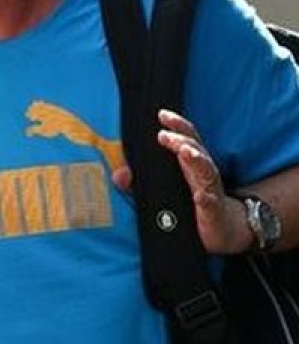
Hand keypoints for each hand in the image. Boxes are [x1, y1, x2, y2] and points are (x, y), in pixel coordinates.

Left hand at [117, 109, 252, 254]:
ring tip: (186, 152)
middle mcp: (202, 173)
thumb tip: (118, 175)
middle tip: (164, 135)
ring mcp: (210, 191)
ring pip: (207, 171)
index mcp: (190, 165)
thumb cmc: (193, 204)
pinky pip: (212, 203)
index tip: (162, 114)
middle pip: (196, 149)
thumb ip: (139, 182)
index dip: (177, 125)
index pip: (186, 138)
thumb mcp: (165, 190)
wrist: (224, 229)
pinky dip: (206, 199)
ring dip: (197, 159)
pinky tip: (200, 196)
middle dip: (181, 140)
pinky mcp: (214, 211)